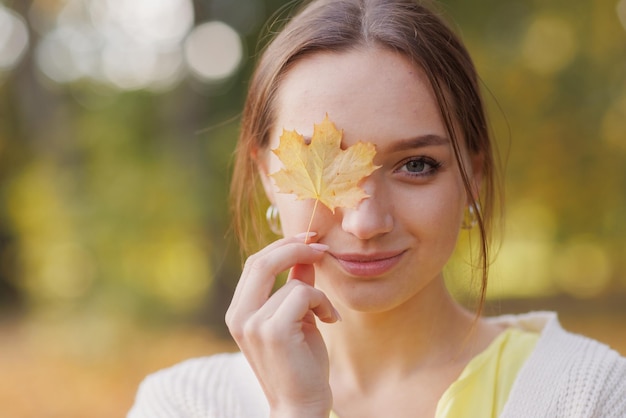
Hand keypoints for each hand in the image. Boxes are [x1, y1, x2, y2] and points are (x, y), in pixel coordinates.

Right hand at [225, 232, 339, 417]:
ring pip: (290, 282)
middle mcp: (239, 316)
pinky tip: (331, 320)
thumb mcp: (297, 318)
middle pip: (261, 261)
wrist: (300, 407)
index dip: (282, 245)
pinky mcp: (273, 332)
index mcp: (239, 312)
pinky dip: (323, 303)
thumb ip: (296, 286)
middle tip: (321, 246)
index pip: (255, 264)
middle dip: (294, 247)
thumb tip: (307, 255)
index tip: (309, 239)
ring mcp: (253, 324)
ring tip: (327, 313)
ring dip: (318, 293)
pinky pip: (303, 294)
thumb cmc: (301, 364)